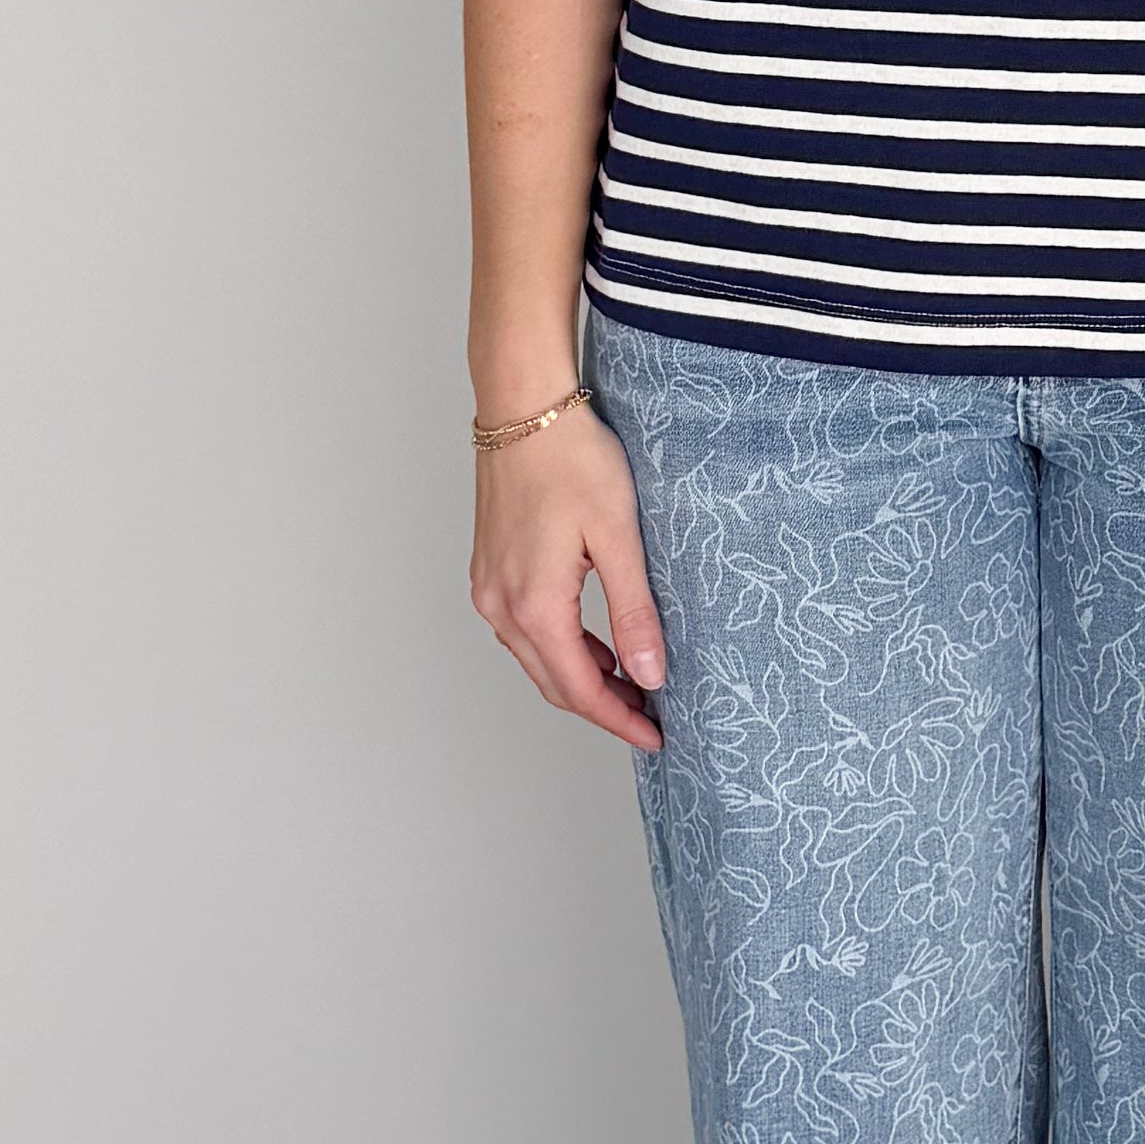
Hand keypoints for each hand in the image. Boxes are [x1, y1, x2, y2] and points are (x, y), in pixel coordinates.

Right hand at [469, 400, 665, 748]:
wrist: (524, 406)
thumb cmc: (571, 459)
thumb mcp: (619, 538)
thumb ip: (634, 612)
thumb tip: (649, 674)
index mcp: (534, 604)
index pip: (580, 688)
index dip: (619, 720)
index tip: (655, 737)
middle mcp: (501, 604)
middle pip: (554, 682)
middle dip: (602, 707)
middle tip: (650, 719)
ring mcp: (489, 587)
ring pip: (537, 658)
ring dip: (581, 678)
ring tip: (632, 684)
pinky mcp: (490, 568)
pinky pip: (525, 629)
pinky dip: (561, 647)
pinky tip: (595, 643)